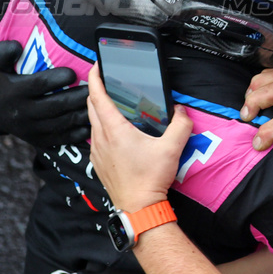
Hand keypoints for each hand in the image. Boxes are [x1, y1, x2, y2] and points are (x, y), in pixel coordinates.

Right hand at [0, 40, 89, 145]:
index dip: (58, 79)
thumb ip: (2, 51)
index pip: (40, 85)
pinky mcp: (39, 139)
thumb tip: (18, 46)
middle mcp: (23, 113)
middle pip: (56, 105)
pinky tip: (92, 122)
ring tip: (98, 102)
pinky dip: (79, 132)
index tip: (73, 73)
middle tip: (95, 88)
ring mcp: (32, 129)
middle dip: (78, 97)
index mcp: (14, 92)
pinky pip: (62, 138)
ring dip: (82, 113)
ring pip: (63, 123)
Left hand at [86, 64, 191, 212]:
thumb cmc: (150, 179)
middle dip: (96, 90)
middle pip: (91, 106)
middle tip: (106, 81)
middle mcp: (101, 138)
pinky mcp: (98, 162)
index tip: (96, 66)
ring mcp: (97, 151)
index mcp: (115, 130)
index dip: (95, 78)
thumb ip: (180, 125)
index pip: (98, 96)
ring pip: (91, 122)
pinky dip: (100, 126)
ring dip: (98, 109)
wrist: (139, 207)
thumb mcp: (172, 148)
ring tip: (112, 103)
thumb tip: (181, 111)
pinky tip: (115, 131)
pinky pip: (95, 137)